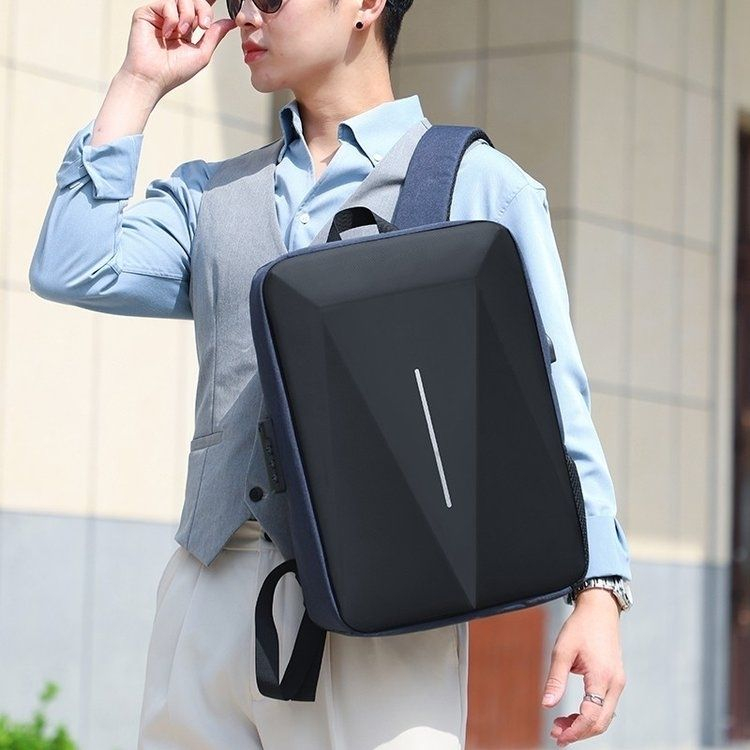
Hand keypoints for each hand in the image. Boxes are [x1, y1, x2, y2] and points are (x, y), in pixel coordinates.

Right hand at [119, 0, 236, 99]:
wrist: (153, 77)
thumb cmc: (175, 71)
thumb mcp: (202, 53)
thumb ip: (215, 35)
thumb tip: (232, 22)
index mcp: (187, 29)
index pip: (200, 9)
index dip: (208, 4)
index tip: (218, 0)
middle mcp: (174, 20)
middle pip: (194, 0)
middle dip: (203, 9)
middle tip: (203, 25)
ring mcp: (161, 15)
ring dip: (187, 15)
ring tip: (182, 33)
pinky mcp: (148, 12)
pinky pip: (166, 3)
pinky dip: (172, 18)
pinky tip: (167, 34)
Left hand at [541, 589, 625, 746]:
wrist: (600, 610)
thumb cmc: (580, 627)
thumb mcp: (562, 651)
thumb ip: (555, 679)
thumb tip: (546, 705)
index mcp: (602, 677)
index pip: (591, 716)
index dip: (574, 730)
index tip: (557, 735)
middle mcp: (615, 683)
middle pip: (601, 722)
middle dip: (579, 732)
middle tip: (556, 734)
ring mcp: (617, 682)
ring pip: (605, 716)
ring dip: (585, 725)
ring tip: (561, 725)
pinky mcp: (615, 680)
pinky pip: (605, 706)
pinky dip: (591, 714)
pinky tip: (574, 714)